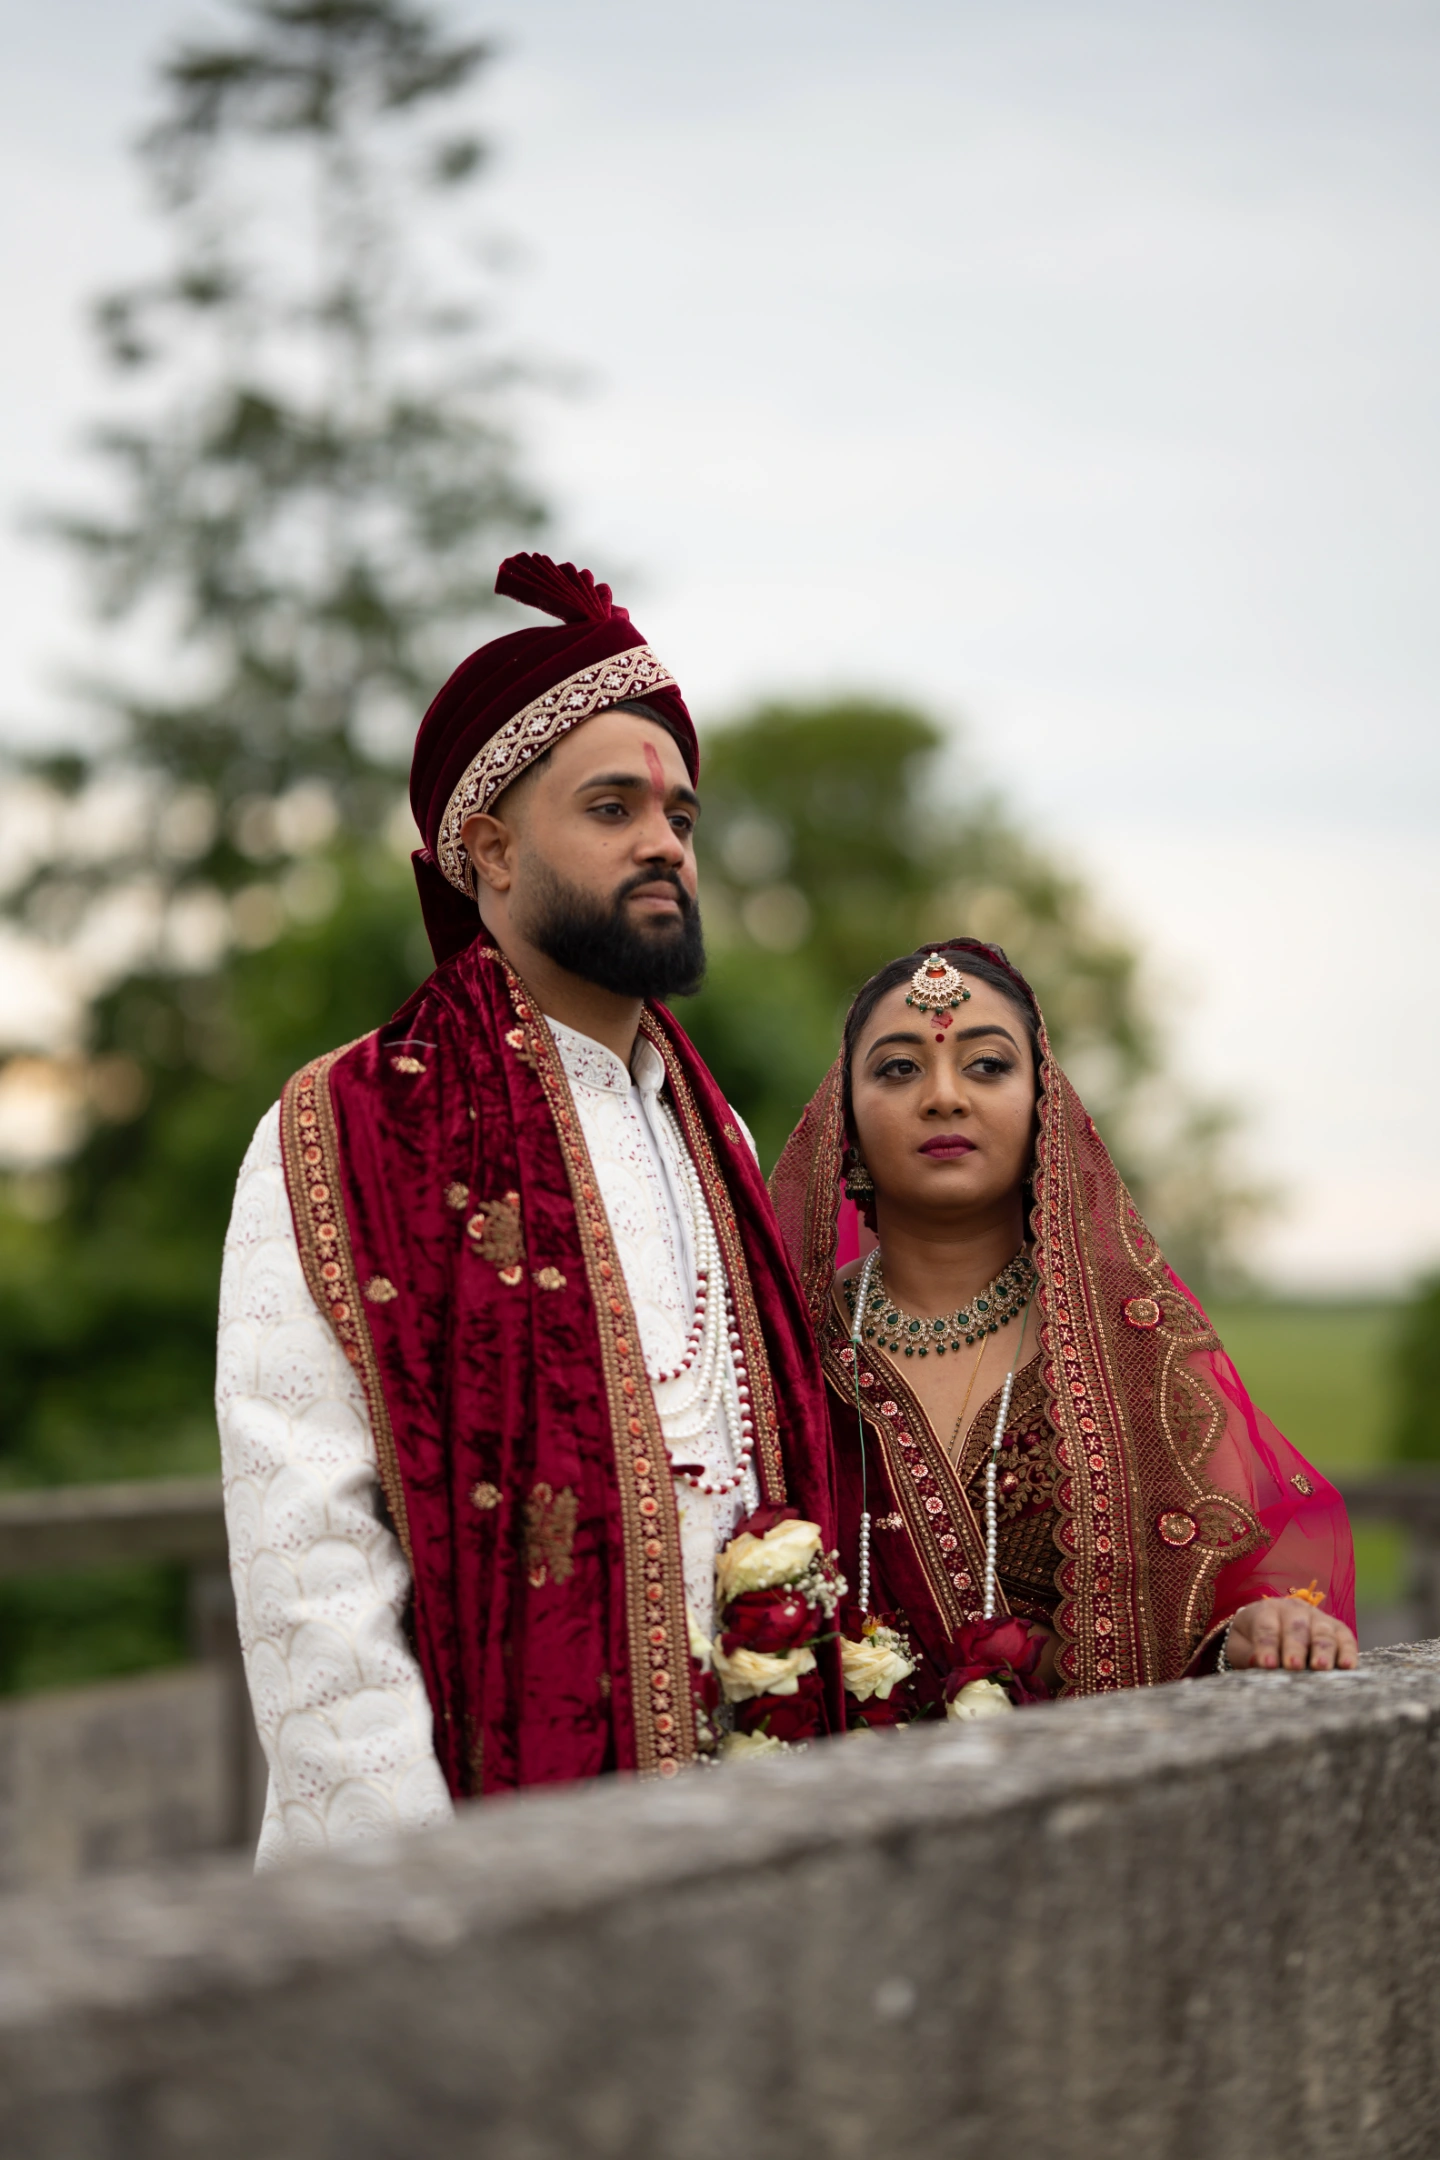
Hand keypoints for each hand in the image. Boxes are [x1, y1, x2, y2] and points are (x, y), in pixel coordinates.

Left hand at [1224, 1596, 1357, 1672]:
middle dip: (1295, 1647)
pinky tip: (1348, 1666)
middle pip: (1296, 1627)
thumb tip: (1257, 1664)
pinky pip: (1345, 1638)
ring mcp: (1318, 1617)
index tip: (1267, 1665)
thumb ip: (1246, 1654)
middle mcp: (1293, 1610)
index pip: (1266, 1628)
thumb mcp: (1240, 1647)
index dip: (1267, 1647)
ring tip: (1321, 1667)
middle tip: (1293, 1666)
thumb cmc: (1252, 1642)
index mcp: (1265, 1611)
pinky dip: (1348, 1651)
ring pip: (1322, 1631)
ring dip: (1322, 1649)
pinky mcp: (1337, 1629)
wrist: (1270, 1630)